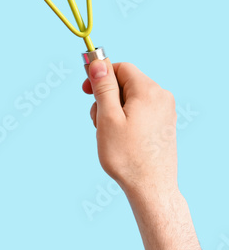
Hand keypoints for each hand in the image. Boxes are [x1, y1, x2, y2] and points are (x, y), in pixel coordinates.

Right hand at [83, 60, 178, 201]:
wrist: (151, 187)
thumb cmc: (127, 155)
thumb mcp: (107, 118)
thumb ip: (103, 87)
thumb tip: (98, 61)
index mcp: (149, 91)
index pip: (121, 68)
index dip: (100, 75)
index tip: (85, 90)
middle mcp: (162, 97)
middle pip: (125, 82)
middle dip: (106, 96)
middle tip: (97, 119)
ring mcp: (165, 112)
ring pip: (131, 97)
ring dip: (114, 109)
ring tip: (109, 133)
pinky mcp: (164, 124)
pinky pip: (140, 110)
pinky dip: (125, 118)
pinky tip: (120, 138)